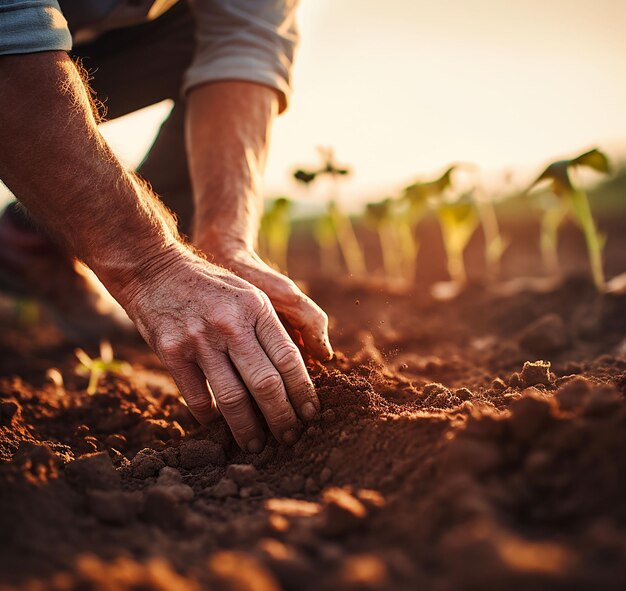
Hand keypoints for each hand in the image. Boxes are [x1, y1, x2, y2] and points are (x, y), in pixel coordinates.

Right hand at [120, 246, 320, 451]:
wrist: (154, 270)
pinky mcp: (172, 353)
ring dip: (248, 429)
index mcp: (257, 308)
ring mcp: (200, 339)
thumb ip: (270, 328)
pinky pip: (198, 398)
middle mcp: (231, 324)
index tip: (310, 414)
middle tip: (290, 438)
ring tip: (258, 445)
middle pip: (266, 384)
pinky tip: (220, 426)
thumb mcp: (248, 293)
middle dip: (282, 418)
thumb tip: (294, 373)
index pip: (289, 359)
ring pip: (233, 398)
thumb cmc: (210, 286)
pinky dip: (211, 418)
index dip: (303, 392)